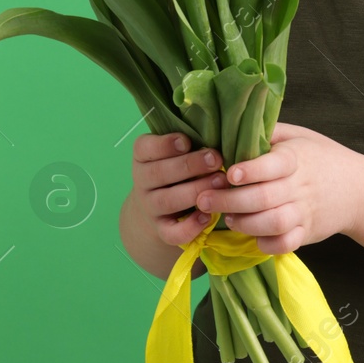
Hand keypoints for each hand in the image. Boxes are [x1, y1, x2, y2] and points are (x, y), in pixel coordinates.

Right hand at [129, 132, 228, 247]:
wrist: (158, 208)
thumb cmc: (176, 169)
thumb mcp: (175, 152)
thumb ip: (189, 142)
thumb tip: (218, 129)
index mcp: (143, 157)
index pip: (144, 148)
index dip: (164, 144)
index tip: (186, 141)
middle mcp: (142, 181)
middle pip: (159, 173)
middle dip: (189, 165)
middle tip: (216, 159)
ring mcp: (150, 207)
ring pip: (167, 200)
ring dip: (194, 191)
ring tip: (220, 182)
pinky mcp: (161, 229)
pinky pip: (171, 233)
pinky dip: (189, 227)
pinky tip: (207, 216)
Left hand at [194, 121, 363, 254]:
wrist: (359, 189)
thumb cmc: (320, 156)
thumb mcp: (298, 136)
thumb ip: (268, 133)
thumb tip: (230, 126)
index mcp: (297, 158)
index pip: (274, 165)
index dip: (251, 170)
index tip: (229, 173)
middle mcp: (301, 186)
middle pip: (264, 198)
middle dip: (230, 201)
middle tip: (204, 199)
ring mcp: (305, 212)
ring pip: (273, 223)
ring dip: (245, 223)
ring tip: (227, 218)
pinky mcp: (307, 233)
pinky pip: (286, 244)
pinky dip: (266, 244)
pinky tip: (251, 236)